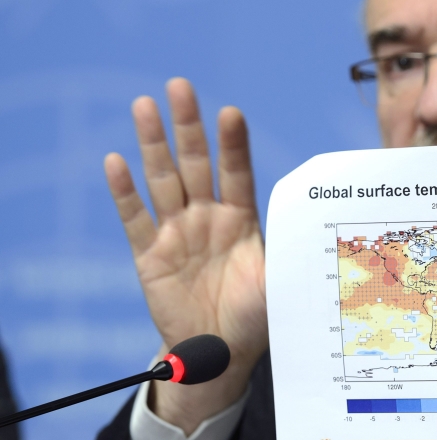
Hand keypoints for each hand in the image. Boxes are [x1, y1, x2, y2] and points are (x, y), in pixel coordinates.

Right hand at [104, 78, 266, 433]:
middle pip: (195, 163)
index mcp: (241, 220)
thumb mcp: (280, 284)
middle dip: (187, 126)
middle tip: (179, 86)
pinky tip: (115, 161)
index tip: (230, 113)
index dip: (232, 144)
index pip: (237, 172)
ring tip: (144, 105)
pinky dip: (124, 192)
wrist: (221, 354)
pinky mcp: (149, 256)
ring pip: (162, 180)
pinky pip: (134, 219)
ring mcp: (176, 233)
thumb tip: (318, 232)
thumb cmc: (258, 316)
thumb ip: (291, 255)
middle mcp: (208, 218)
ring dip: (152, 144)